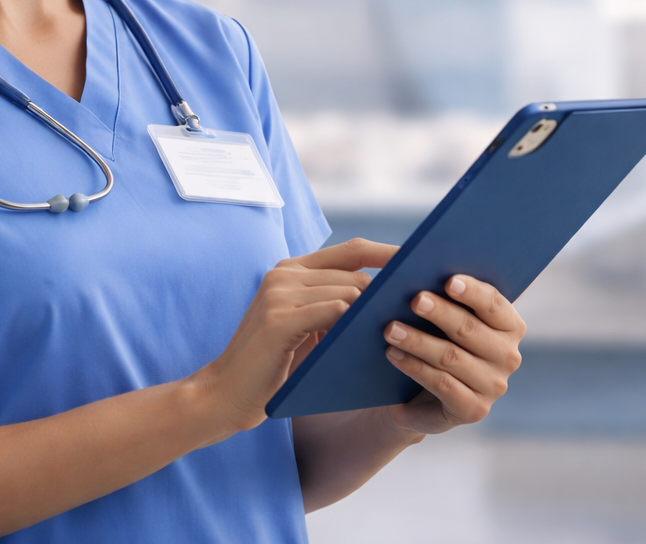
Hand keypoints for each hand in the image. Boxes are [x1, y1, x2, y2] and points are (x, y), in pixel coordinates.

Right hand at [192, 238, 398, 434]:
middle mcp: (284, 274)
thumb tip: (387, 299)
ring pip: (349, 293)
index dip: (388, 253)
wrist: (224, 394)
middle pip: (356, 275)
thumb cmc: (272, 366)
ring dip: (374, 314)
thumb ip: (334, 306)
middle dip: (388, 293)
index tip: (421, 261)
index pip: (351, 250)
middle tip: (417, 312)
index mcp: (291, 270)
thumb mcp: (306, 327)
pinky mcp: (279, 319)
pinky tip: (368, 341)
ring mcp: (279, 293)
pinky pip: (333, 312)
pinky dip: (355, 325)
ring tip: (399, 332)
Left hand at [382, 275, 524, 435]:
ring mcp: (494, 386)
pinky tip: (393, 354)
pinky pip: (442, 384)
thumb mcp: (444, 320)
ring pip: (451, 357)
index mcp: (510, 326)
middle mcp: (508, 356)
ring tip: (391, 329)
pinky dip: (415, 367)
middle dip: (440, 312)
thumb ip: (447, 298)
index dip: (472, 292)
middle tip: (414, 299)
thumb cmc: (435, 341)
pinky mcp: (474, 410)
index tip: (449, 280)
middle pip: (470, 329)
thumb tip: (424, 270)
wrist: (420, 395)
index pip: (494, 304)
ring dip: (418, 341)